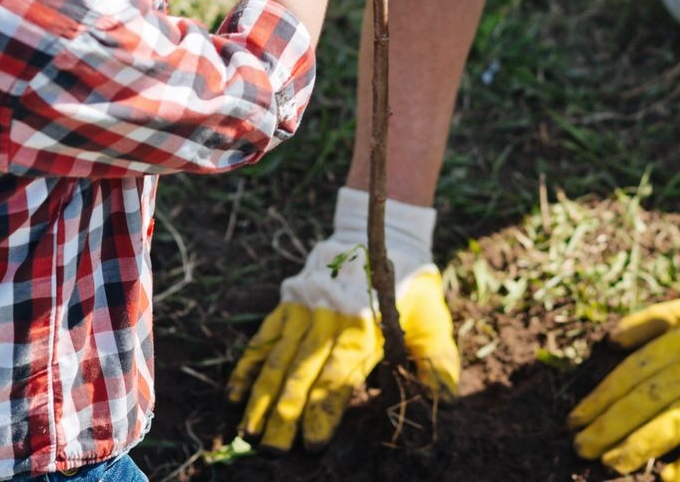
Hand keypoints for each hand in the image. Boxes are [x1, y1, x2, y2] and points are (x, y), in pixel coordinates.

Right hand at [227, 188, 459, 450]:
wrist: (380, 231)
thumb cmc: (411, 284)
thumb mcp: (433, 319)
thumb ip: (438, 361)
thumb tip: (444, 402)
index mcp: (363, 327)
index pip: (337, 377)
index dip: (322, 412)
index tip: (312, 443)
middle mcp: (328, 318)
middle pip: (300, 374)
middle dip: (283, 415)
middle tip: (272, 449)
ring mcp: (304, 307)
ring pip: (277, 358)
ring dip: (260, 397)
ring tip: (247, 431)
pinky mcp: (289, 299)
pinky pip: (264, 336)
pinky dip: (248, 365)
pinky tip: (235, 394)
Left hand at [568, 283, 679, 481]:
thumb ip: (656, 320)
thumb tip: (613, 338)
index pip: (633, 371)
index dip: (602, 397)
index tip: (575, 420)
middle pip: (646, 396)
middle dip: (610, 424)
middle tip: (581, 447)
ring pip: (676, 418)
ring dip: (641, 442)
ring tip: (612, 462)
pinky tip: (671, 477)